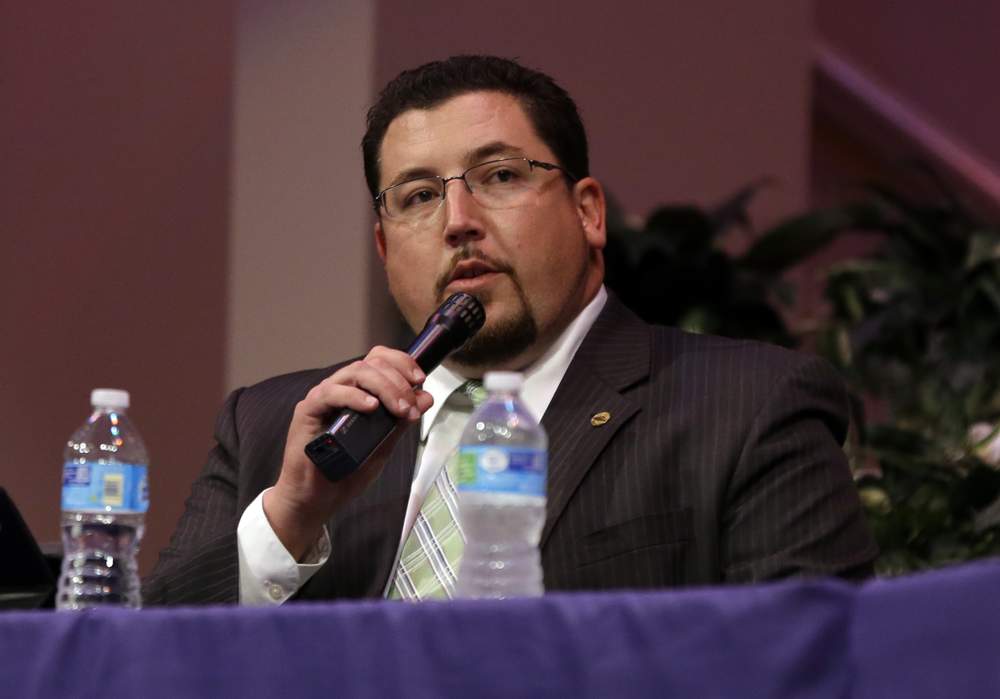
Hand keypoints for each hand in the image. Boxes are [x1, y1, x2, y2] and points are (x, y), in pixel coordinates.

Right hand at [263, 346, 432, 559]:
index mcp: (357, 392)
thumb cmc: (345, 472)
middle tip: (411, 406)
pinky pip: (330, 393)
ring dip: (384, 388)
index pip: (378, 359)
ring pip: (355, 373)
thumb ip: (401, 421)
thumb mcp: (384, 445)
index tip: (420, 380)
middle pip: (370, 363)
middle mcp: (339, 389)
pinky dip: (354, 396)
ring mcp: (322, 398)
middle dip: (398, 381)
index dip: (401, 363)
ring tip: (399, 410)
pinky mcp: (307, 411)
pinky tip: (371, 408)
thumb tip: (425, 398)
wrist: (317, 500)